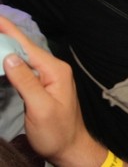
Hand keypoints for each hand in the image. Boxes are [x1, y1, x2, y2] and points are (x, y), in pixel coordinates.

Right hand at [0, 17, 108, 166]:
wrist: (70, 147)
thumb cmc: (57, 131)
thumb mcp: (40, 108)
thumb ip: (26, 82)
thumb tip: (10, 57)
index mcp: (55, 70)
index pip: (28, 46)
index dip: (9, 31)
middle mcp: (53, 69)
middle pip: (25, 48)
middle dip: (6, 34)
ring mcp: (48, 77)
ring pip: (24, 56)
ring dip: (7, 44)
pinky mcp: (42, 85)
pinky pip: (24, 67)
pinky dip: (11, 59)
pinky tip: (3, 55)